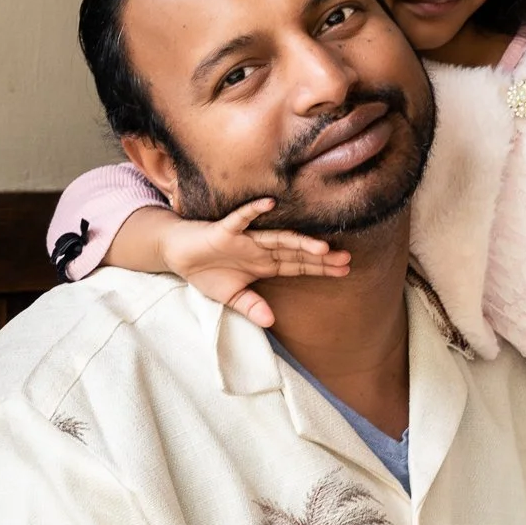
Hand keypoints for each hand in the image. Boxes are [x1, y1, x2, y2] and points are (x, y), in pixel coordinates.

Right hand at [160, 199, 349, 328]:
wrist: (179, 254)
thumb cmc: (207, 272)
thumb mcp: (231, 297)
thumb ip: (251, 307)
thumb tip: (270, 321)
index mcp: (264, 264)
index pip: (298, 266)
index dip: (320, 268)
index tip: (344, 271)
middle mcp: (260, 249)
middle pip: (295, 253)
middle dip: (320, 257)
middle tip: (346, 259)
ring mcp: (245, 239)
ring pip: (277, 238)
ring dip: (299, 241)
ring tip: (322, 246)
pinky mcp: (224, 230)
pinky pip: (239, 219)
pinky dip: (253, 211)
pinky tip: (269, 204)